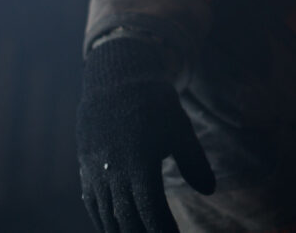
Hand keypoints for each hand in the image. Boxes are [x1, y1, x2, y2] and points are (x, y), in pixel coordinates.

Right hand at [77, 37, 214, 231]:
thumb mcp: (179, 128)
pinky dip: (103, 220)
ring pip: (107, 214)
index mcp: (139, 163)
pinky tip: (115, 228)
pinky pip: (92, 202)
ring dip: (122, 232)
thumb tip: (210, 189)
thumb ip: (194, 160)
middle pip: (127, 219)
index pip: (151, 211)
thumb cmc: (154, 103)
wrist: (114, 78)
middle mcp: (113, 171)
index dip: (162, 230)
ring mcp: (95, 171)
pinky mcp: (86, 166)